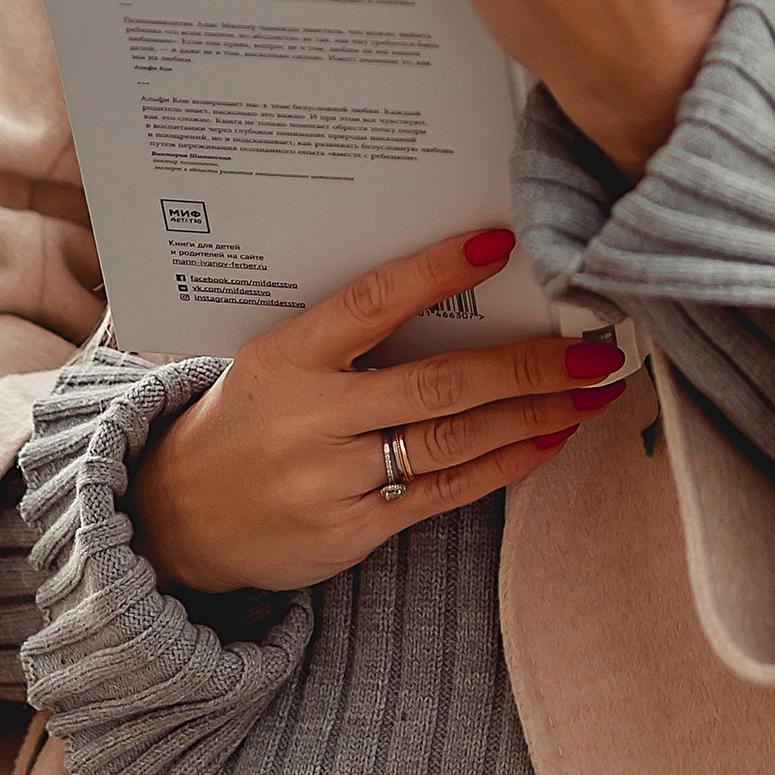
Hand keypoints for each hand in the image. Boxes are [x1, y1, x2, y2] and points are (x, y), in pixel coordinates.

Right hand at [127, 226, 627, 596]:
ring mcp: (334, 480)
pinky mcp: (355, 530)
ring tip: (592, 393)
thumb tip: (453, 284)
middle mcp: (311, 419)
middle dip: (528, 366)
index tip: (501, 243)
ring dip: (534, 415)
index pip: (372, 302)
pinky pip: (445, 493)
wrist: (178, 520)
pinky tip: (549, 440)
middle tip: (595, 348)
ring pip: (453, 442)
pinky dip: (505, 464)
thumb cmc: (246, 419)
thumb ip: (346, 333)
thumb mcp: (274, 359)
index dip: (437, 272)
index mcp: (287, 358)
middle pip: (438, 385)